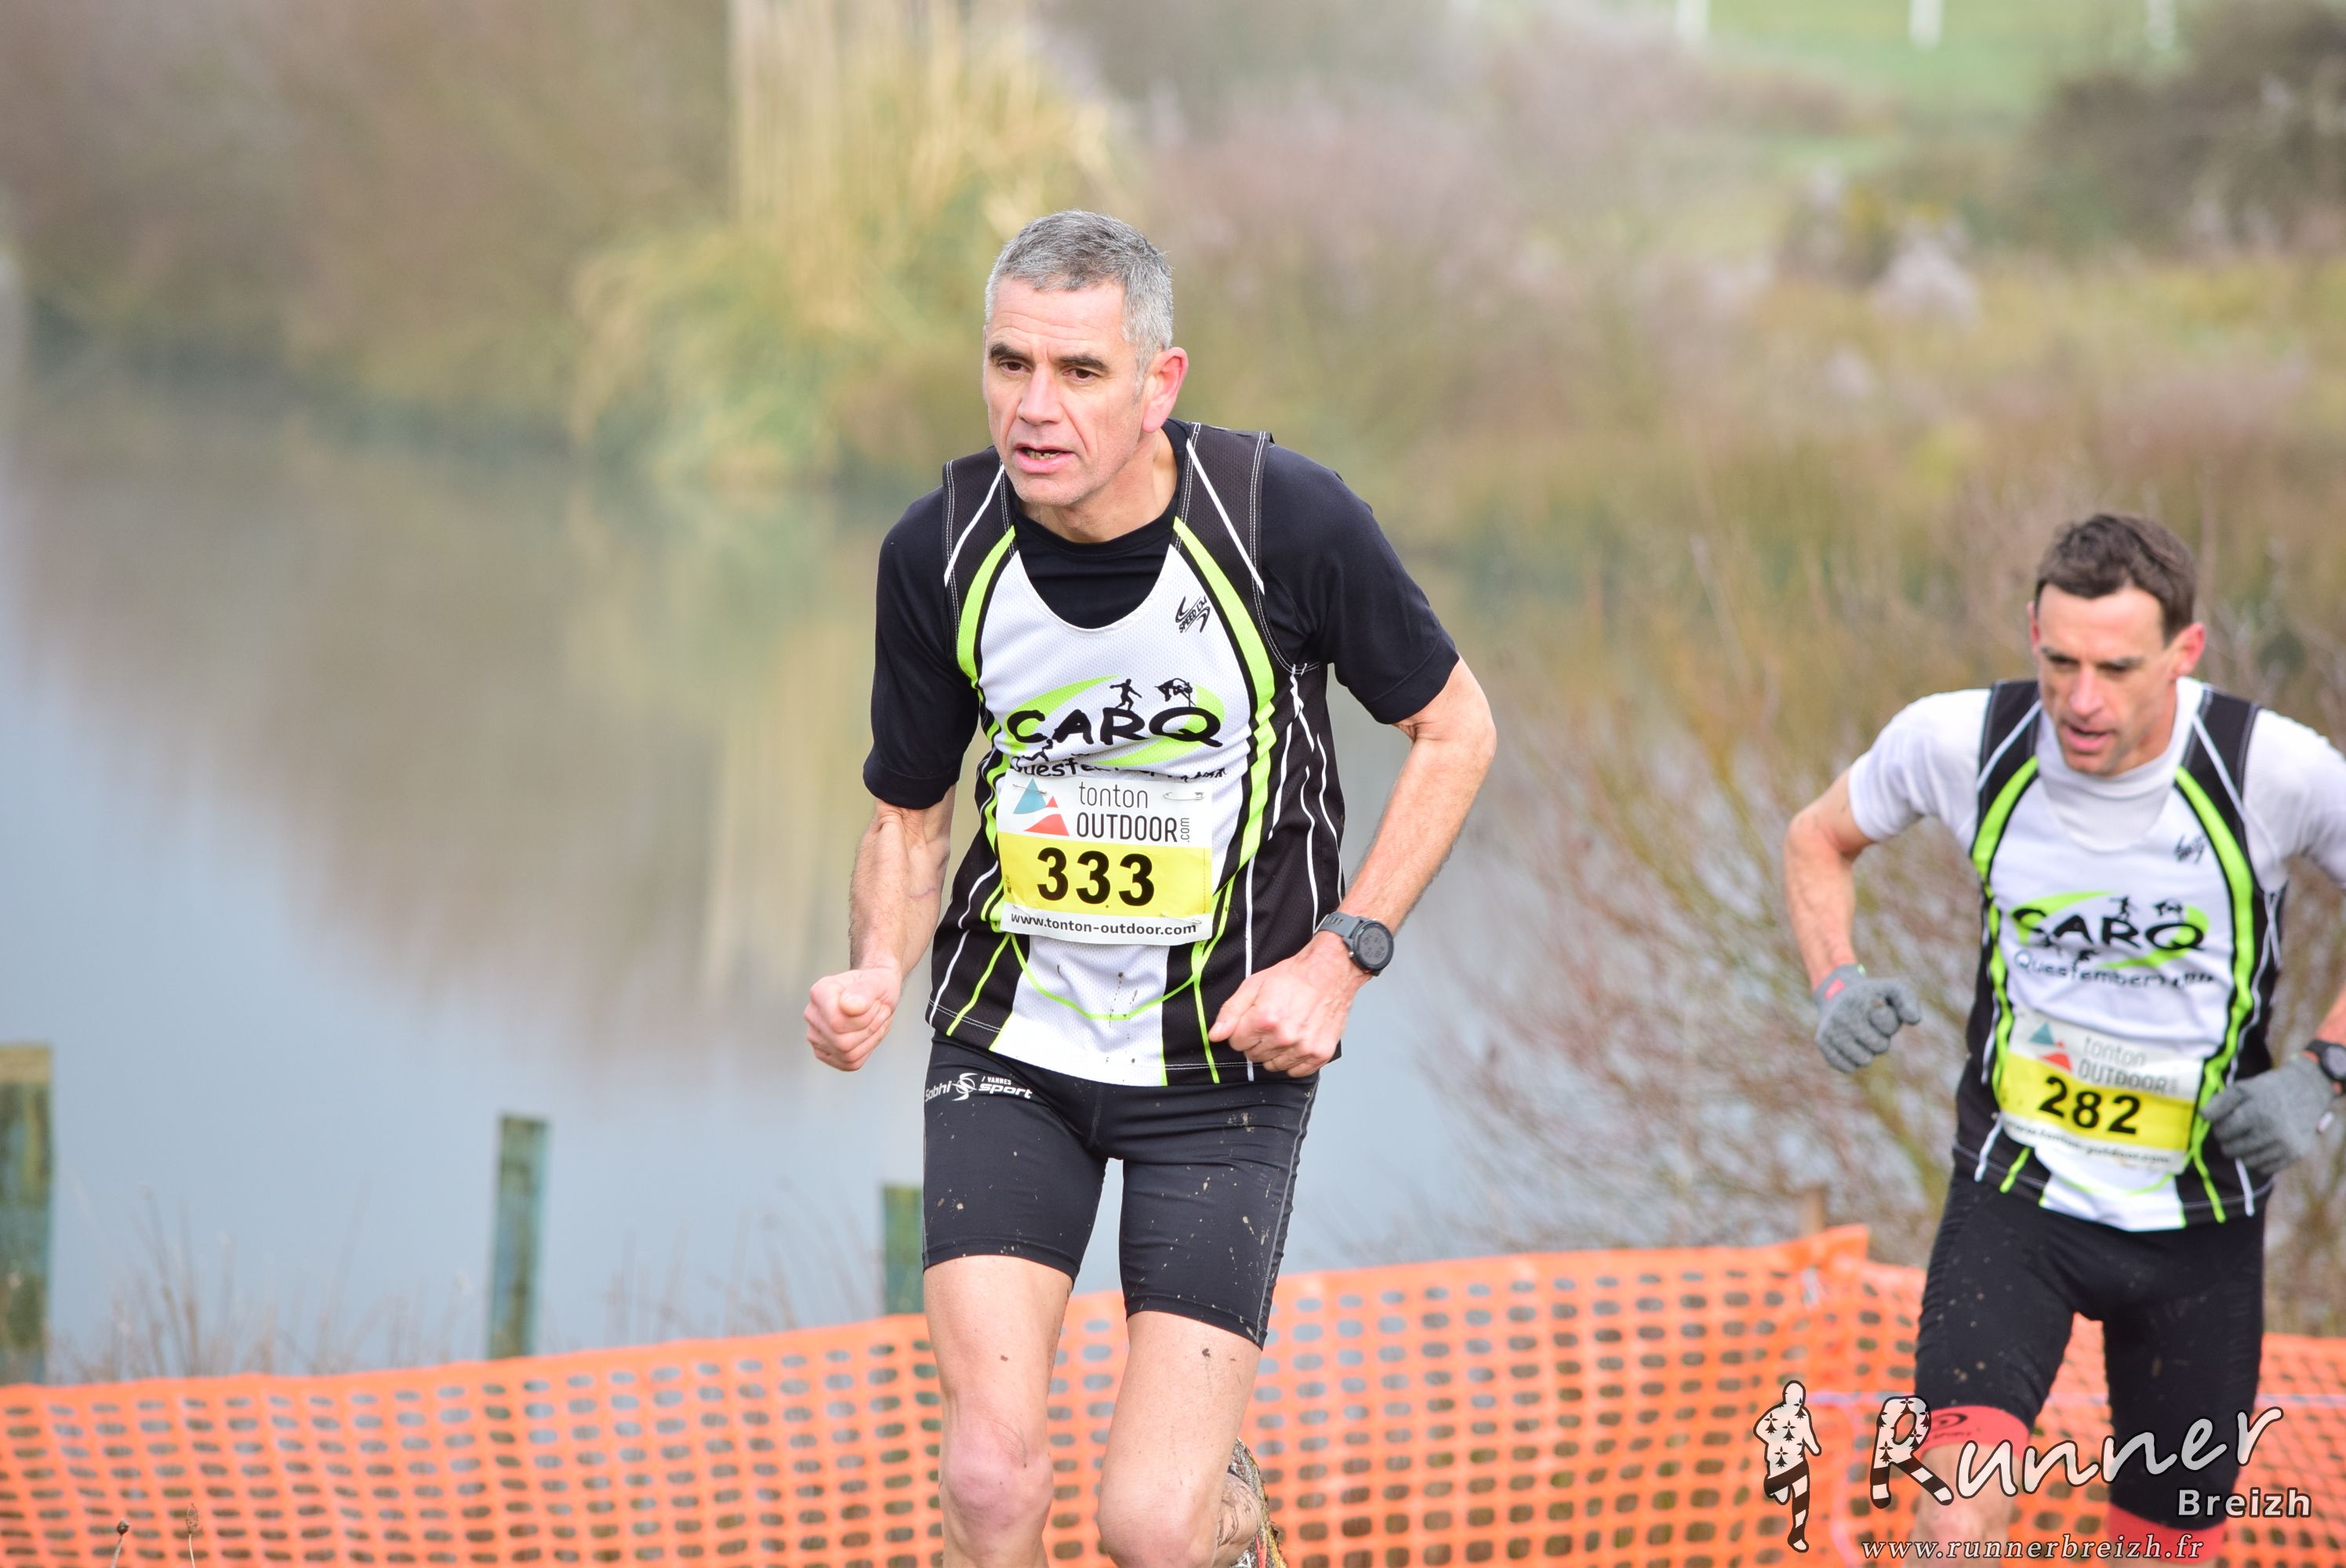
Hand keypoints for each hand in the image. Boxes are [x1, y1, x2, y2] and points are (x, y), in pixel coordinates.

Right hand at [805, 965, 903, 1070]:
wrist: (876, 994)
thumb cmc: (875, 985)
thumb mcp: (877, 982)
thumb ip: (863, 991)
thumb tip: (848, 1006)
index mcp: (819, 993)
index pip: (837, 1022)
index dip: (865, 1018)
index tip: (876, 1003)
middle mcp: (812, 1015)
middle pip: (842, 1042)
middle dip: (870, 1028)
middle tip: (880, 1011)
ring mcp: (815, 1036)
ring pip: (847, 1054)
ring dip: (871, 1039)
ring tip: (877, 1020)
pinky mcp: (825, 1053)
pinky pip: (850, 1063)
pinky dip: (867, 1050)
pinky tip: (870, 1034)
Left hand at [1208, 933, 1367, 1076]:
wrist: (1330, 973)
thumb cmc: (1294, 977)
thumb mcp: (1254, 985)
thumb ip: (1230, 1012)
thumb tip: (1215, 1036)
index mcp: (1264, 1019)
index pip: (1236, 1043)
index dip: (1242, 1030)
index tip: (1253, 1020)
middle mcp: (1284, 1036)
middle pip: (1254, 1056)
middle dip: (1257, 1041)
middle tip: (1271, 1023)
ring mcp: (1304, 1047)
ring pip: (1273, 1066)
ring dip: (1275, 1052)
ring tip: (1285, 1031)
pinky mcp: (1320, 1054)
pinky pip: (1296, 1072)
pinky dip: (1294, 1060)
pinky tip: (1297, 1042)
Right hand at [1812, 964, 1921, 1072]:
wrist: (1837, 995)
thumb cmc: (1874, 998)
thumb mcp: (1894, 991)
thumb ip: (1909, 1001)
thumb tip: (1913, 1020)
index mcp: (1861, 999)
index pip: (1888, 1025)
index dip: (1889, 1023)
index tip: (1880, 1010)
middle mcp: (1843, 1014)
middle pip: (1880, 1046)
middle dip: (1881, 1040)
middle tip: (1872, 1027)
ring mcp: (1830, 1028)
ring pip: (1863, 1060)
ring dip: (1868, 1052)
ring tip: (1862, 1037)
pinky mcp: (1821, 1042)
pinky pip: (1847, 1067)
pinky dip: (1854, 1062)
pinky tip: (1850, 1047)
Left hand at [2203, 1051, 2339, 1177]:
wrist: (2307, 1092)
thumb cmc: (2267, 1090)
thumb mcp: (2242, 1088)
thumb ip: (2219, 1102)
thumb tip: (2203, 1117)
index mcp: (2258, 1112)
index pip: (2223, 1132)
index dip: (2219, 1128)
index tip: (2224, 1122)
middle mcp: (2274, 1131)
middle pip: (2232, 1150)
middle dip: (2228, 1141)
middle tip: (2236, 1130)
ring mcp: (2286, 1145)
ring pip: (2247, 1162)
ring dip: (2242, 1152)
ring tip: (2248, 1137)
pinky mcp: (2296, 1154)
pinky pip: (2265, 1169)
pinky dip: (2258, 1160)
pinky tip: (2261, 1146)